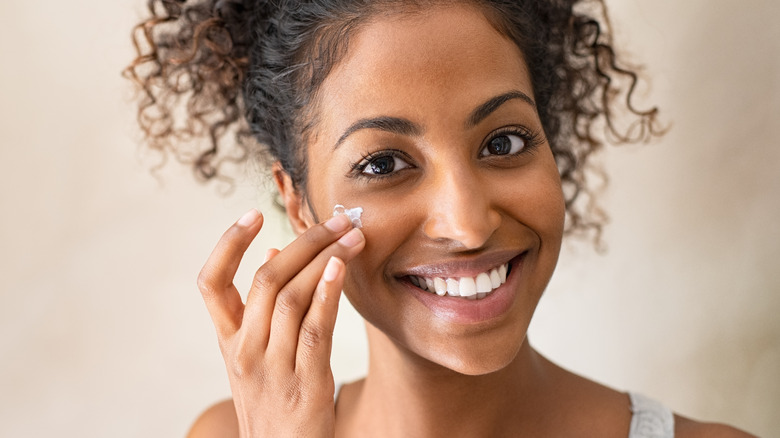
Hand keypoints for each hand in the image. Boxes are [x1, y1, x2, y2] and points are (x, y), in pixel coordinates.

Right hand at [197, 209, 364, 436]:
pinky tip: (340, 268)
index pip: (211, 284)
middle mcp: (245, 351)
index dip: (227, 245)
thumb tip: (273, 254)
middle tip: (336, 219)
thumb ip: (261, 309)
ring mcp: (273, 368)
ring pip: (291, 297)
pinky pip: (315, 329)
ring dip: (325, 258)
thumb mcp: (257, 357)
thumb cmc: (275, 403)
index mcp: (230, 341)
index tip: (252, 214)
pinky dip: (327, 293)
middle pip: (265, 279)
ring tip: (351, 236)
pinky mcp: (305, 382)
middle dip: (304, 241)